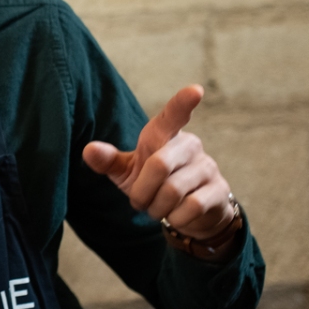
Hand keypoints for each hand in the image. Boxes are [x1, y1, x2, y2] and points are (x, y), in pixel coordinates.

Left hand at [80, 85, 238, 249]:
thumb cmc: (153, 185)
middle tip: (141, 202)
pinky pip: (192, 207)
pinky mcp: (219, 190)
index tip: (195, 90)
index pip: (173, 116)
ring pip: (174, 190)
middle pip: (159, 165)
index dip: (182, 103)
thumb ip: (108, 161)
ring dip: (158, 208)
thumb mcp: (128, 172)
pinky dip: (177, 218)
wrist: (189, 214)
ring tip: (160, 209)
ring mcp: (208, 167)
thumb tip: (88, 150)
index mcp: (165, 136)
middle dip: (142, 192)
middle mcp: (190, 145)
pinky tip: (178, 215)